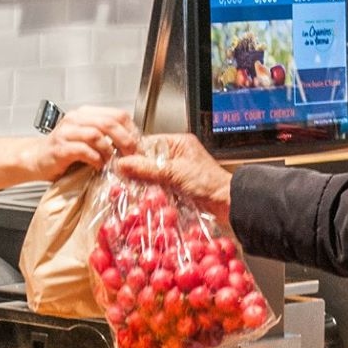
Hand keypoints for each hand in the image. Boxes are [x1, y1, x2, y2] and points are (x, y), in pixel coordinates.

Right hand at [29, 106, 140, 181]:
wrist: (35, 159)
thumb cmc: (64, 153)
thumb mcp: (88, 141)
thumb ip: (107, 139)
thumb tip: (133, 148)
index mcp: (86, 114)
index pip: (118, 114)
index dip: (132, 130)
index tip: (138, 147)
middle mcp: (76, 119)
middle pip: (109, 122)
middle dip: (125, 140)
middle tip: (132, 156)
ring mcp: (66, 132)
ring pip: (96, 134)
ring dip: (109, 151)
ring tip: (113, 163)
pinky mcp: (60, 148)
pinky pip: (83, 150)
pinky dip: (95, 159)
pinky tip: (98, 166)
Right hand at [115, 134, 232, 220]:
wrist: (228, 203)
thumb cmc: (209, 184)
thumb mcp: (174, 173)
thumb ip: (147, 168)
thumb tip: (123, 163)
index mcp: (178, 143)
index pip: (147, 143)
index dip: (132, 153)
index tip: (118, 164)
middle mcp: (176, 155)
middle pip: (147, 160)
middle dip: (136, 171)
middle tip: (122, 179)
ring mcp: (177, 172)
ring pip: (151, 175)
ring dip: (143, 183)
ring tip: (131, 189)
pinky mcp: (177, 187)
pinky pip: (158, 187)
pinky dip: (151, 192)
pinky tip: (143, 197)